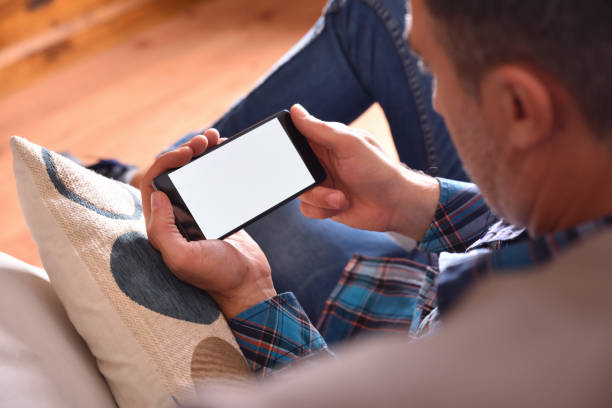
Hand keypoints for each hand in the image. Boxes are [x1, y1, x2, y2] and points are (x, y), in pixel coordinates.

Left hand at [140, 131, 274, 318]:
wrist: (248, 285)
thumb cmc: (217, 276)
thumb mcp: (182, 259)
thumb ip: (163, 231)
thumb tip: (157, 196)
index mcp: (162, 227)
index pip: (154, 184)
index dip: (166, 162)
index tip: (187, 152)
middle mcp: (176, 218)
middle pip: (173, 174)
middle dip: (185, 151)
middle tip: (203, 140)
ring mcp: (198, 214)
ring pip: (193, 175)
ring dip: (200, 154)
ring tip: (214, 139)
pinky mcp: (218, 212)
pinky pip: (213, 182)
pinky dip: (216, 165)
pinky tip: (225, 153)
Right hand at [292, 104, 439, 239]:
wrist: (395, 205)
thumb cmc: (378, 170)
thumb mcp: (349, 144)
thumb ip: (320, 129)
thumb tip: (296, 110)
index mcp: (326, 141)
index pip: (296, 137)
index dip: (288, 146)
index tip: (292, 157)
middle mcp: (321, 162)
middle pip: (292, 169)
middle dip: (304, 180)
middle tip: (320, 181)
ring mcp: (323, 183)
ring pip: (300, 191)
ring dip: (319, 198)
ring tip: (340, 199)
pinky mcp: (325, 203)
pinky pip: (307, 208)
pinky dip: (322, 210)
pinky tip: (341, 206)